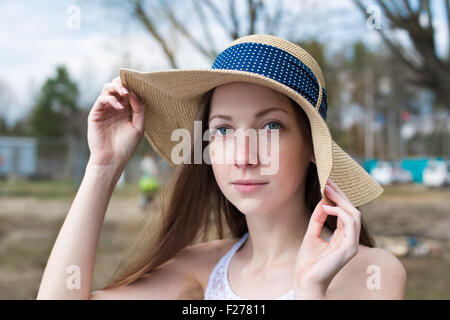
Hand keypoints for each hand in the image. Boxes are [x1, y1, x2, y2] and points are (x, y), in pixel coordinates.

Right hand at [87, 76, 144, 168]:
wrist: (112, 159)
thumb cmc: (126, 146)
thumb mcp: (138, 127)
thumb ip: (139, 110)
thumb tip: (135, 94)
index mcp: (126, 110)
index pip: (128, 91)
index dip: (133, 86)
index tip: (140, 85)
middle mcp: (115, 107)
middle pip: (117, 86)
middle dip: (124, 83)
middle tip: (130, 88)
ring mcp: (105, 109)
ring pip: (107, 89)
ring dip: (117, 88)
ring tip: (125, 93)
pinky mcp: (95, 114)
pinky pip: (101, 99)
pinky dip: (110, 99)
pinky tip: (119, 107)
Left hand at [294, 178, 360, 298]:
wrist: (305, 280)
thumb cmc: (308, 262)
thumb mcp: (311, 234)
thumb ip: (318, 219)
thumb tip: (322, 201)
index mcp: (343, 237)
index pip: (346, 213)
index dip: (338, 197)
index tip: (327, 183)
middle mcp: (350, 240)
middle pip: (352, 211)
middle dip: (340, 194)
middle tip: (327, 181)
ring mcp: (352, 244)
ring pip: (354, 214)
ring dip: (340, 200)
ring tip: (326, 190)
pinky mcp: (349, 248)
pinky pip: (350, 223)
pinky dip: (339, 211)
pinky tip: (325, 207)